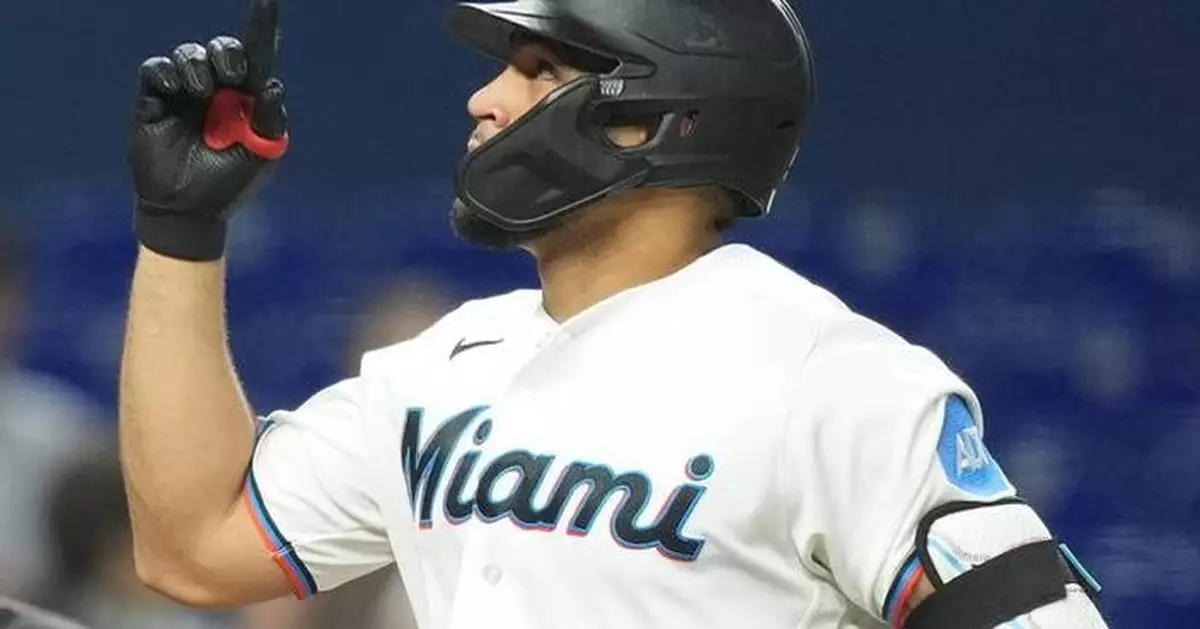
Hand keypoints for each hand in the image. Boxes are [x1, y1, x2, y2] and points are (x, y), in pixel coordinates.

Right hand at [129, 0, 288, 260]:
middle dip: (229, 52)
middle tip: (231, 76)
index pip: (258, 57)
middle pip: (225, 48)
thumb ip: (269, 118)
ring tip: (202, 92)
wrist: (188, 212)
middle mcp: (219, 91)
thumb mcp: (260, 154)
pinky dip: (168, 73)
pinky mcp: (155, 100)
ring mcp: (185, 94)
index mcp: (249, 100)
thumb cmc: (228, 185)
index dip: (263, 27)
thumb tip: (271, 81)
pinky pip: (158, 69)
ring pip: (191, 54)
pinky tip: (178, 90)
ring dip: (199, 65)